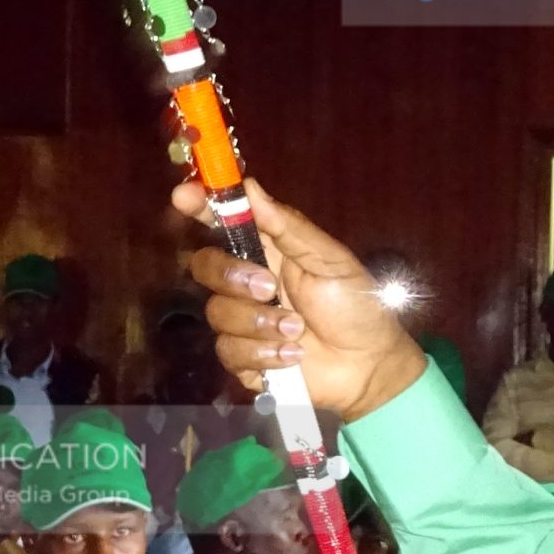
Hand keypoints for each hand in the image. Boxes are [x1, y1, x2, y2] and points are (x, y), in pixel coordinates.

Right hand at [171, 177, 424, 421]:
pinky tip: (293, 357)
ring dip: (260, 322)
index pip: (224, 222)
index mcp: (268, 251)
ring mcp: (242, 321)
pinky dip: (264, 353)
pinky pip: (230, 351)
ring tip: (298, 330)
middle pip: (205, 265)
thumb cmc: (356, 307)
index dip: (200, 205)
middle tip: (269, 288)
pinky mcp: (243, 359)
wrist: (368, 367)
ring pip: (217, 312)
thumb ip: (289, 227)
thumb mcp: (330, 261)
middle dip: (232, 275)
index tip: (185, 196)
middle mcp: (247, 282)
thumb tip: (250, 186)